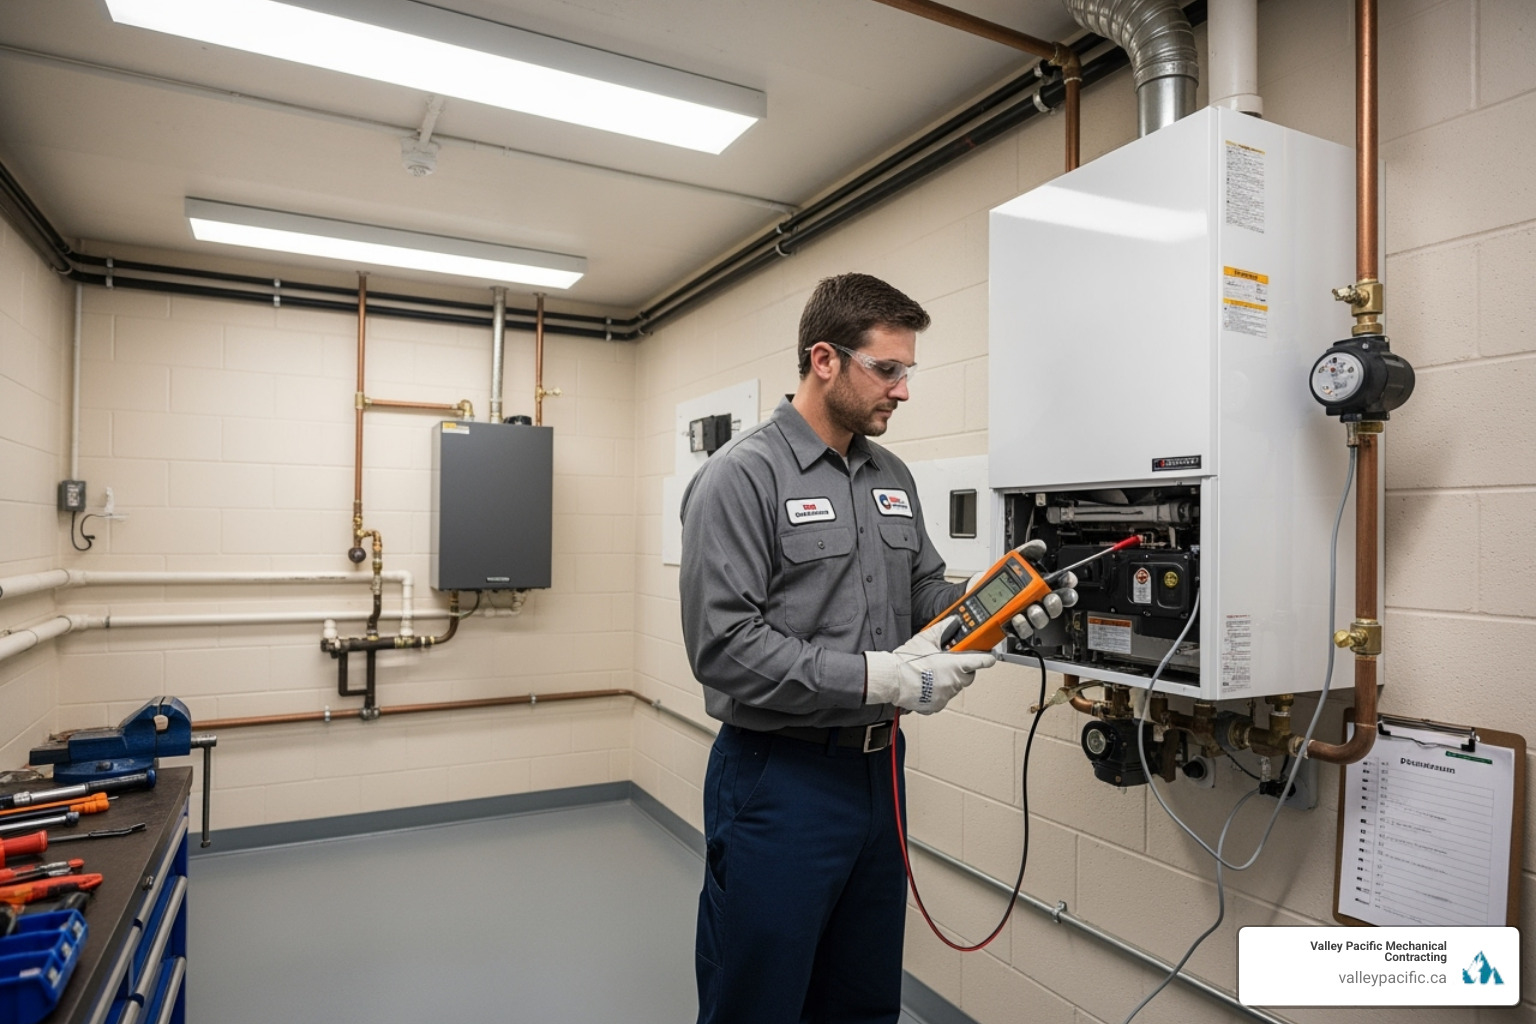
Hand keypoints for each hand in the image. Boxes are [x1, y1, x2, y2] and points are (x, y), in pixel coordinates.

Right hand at [864, 617, 996, 714]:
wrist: (891, 679)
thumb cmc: (907, 661)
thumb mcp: (926, 638)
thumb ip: (943, 628)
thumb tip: (952, 621)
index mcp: (956, 665)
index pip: (982, 661)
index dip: (986, 657)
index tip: (989, 656)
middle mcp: (954, 682)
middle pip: (968, 676)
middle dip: (962, 669)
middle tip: (949, 662)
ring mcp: (946, 696)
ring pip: (954, 687)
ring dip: (948, 680)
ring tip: (931, 673)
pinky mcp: (936, 706)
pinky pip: (942, 698)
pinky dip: (937, 692)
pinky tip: (925, 684)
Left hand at [1004, 540, 1077, 639]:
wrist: (974, 592)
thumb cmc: (997, 580)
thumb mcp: (1011, 561)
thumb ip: (1027, 552)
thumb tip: (1040, 545)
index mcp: (1038, 586)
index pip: (1060, 586)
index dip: (1067, 584)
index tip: (1068, 580)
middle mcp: (1035, 602)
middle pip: (1054, 606)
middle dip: (1056, 603)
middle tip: (1050, 599)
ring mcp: (1026, 615)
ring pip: (1041, 620)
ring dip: (1039, 616)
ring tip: (1032, 609)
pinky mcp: (1014, 627)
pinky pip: (1023, 630)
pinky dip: (1022, 625)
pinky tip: (1017, 618)